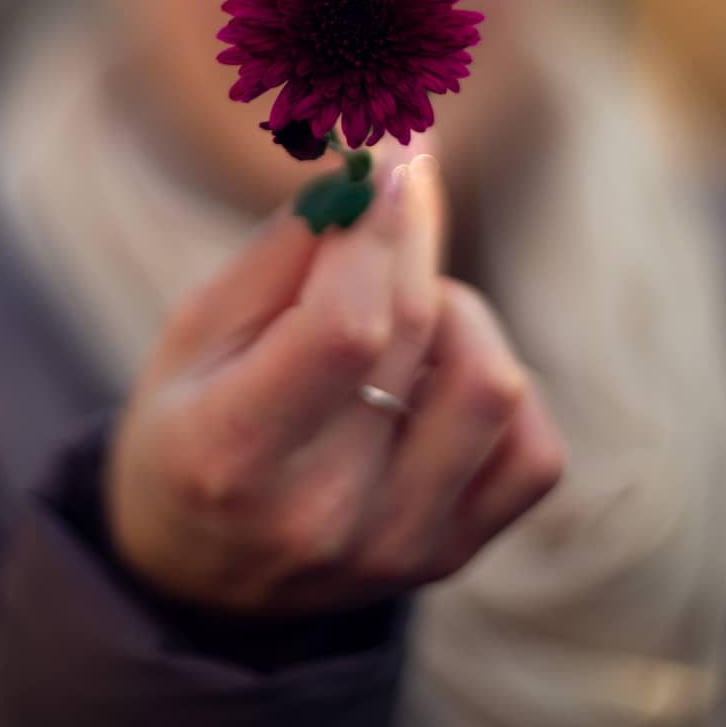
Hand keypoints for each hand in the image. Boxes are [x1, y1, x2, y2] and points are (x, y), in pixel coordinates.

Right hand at [106, 143, 562, 612]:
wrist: (201, 574)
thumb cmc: (192, 422)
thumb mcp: (198, 330)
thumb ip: (286, 247)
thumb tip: (376, 164)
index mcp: (230, 454)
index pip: (345, 325)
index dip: (377, 224)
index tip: (386, 152)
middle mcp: (320, 512)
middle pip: (413, 329)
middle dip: (412, 227)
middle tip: (399, 174)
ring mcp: (396, 545)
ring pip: (491, 381)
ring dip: (455, 313)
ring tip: (403, 310)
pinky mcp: (450, 555)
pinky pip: (534, 448)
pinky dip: (499, 386)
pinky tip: (440, 373)